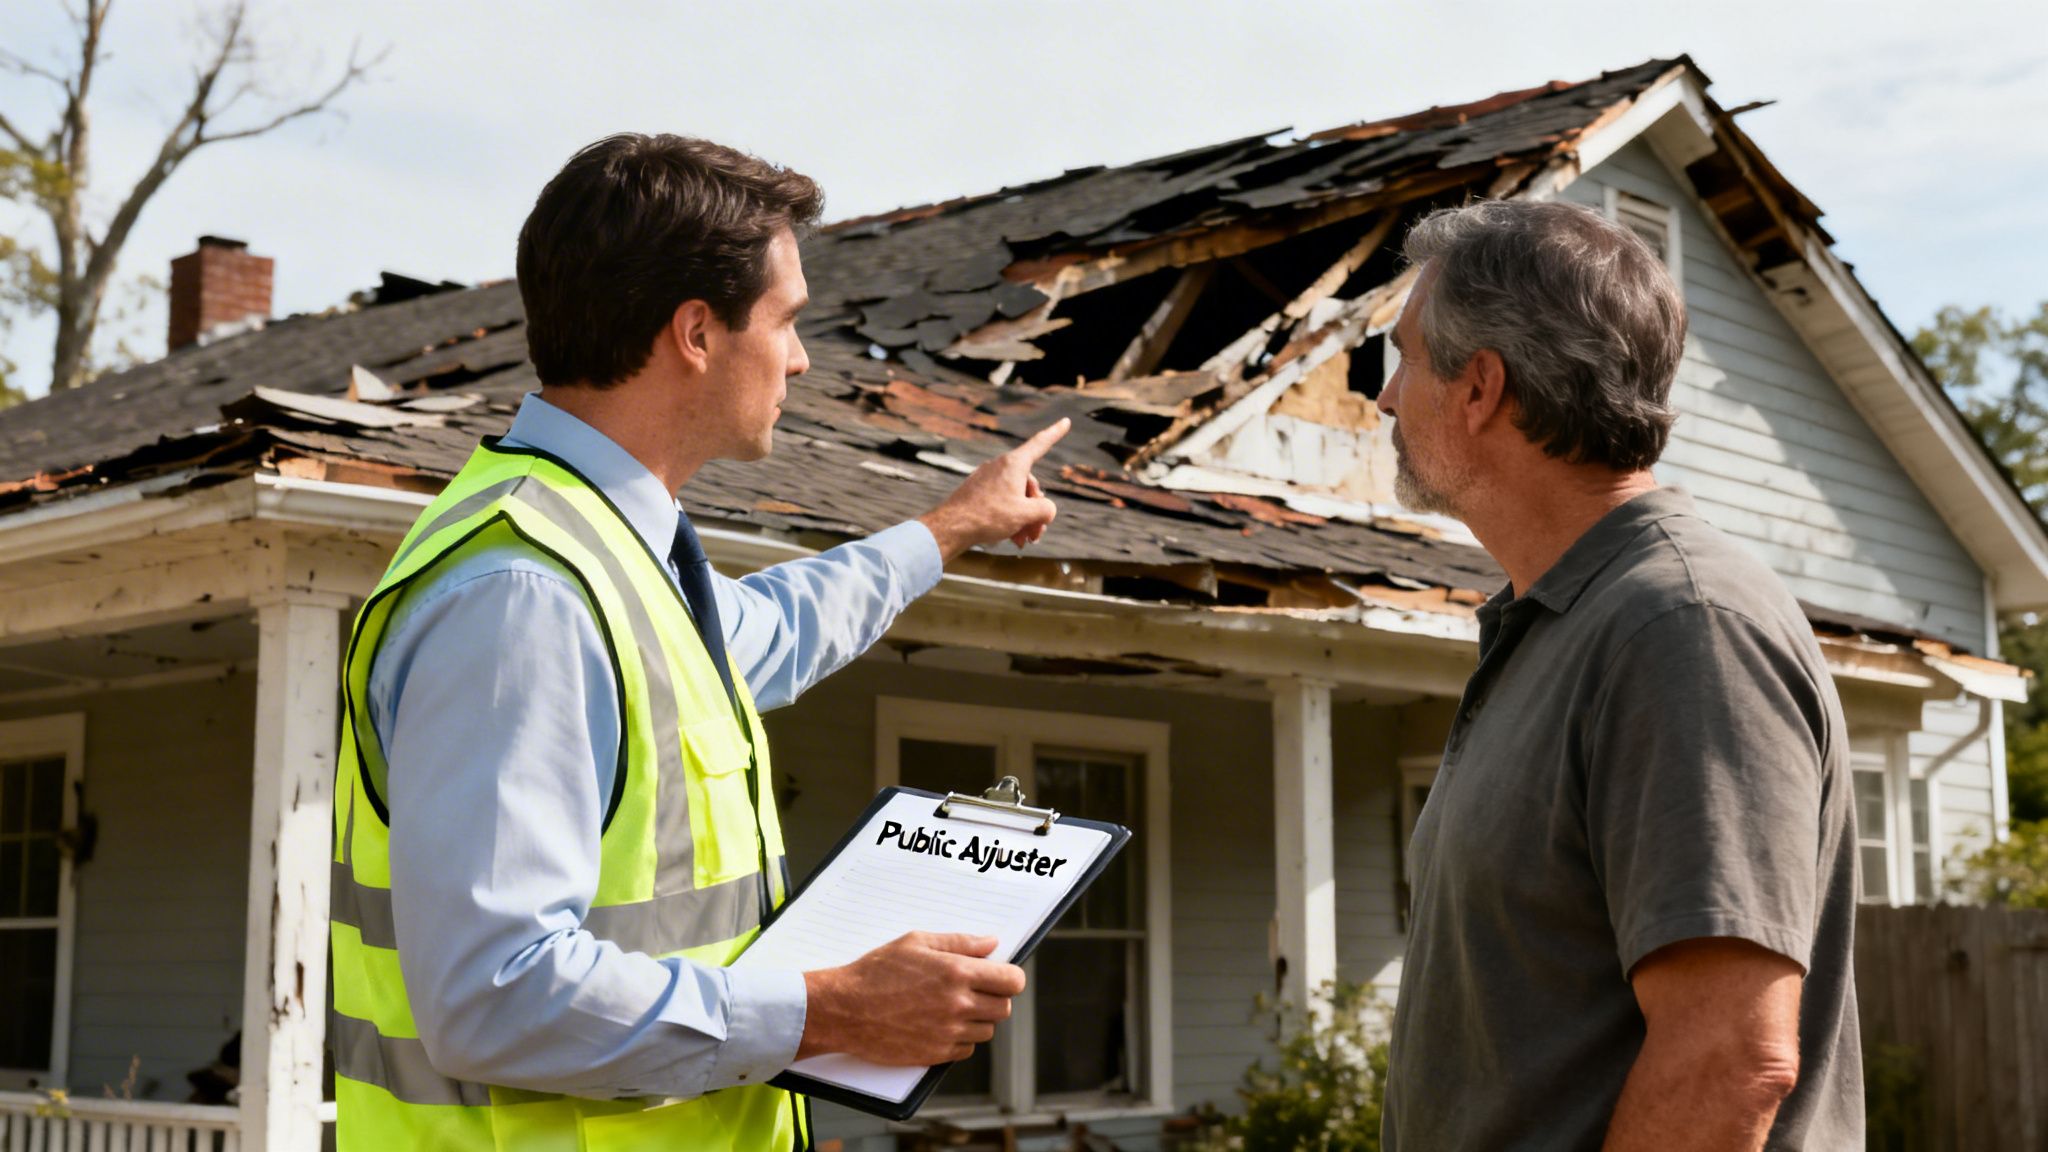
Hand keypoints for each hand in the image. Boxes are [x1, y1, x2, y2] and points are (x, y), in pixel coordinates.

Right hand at [797, 932, 1026, 1065]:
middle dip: (994, 997)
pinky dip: (960, 1038)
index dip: (1010, 977)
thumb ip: (959, 942)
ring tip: (952, 1006)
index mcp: (957, 973)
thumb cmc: (876, 972)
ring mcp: (948, 1032)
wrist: (844, 1009)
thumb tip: (991, 944)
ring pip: (987, 1030)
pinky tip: (940, 1024)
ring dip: (978, 1019)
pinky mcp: (936, 1054)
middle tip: (975, 989)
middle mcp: (958, 1005)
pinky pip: (966, 1049)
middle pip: (1003, 1008)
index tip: (1001, 975)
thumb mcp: (916, 943)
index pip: (1011, 981)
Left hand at [918, 419, 1069, 561]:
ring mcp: (988, 479)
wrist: (951, 527)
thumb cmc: (989, 516)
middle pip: (1030, 485)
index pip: (1040, 444)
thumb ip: (1046, 509)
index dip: (1055, 433)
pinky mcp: (978, 491)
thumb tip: (1046, 510)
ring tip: (1025, 540)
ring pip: (1016, 497)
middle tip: (1037, 533)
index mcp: (1014, 464)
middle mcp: (1001, 467)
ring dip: (1024, 519)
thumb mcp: (1026, 515)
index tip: (1065, 421)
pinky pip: (1001, 502)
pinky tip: (1013, 538)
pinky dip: (1010, 518)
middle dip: (1037, 510)